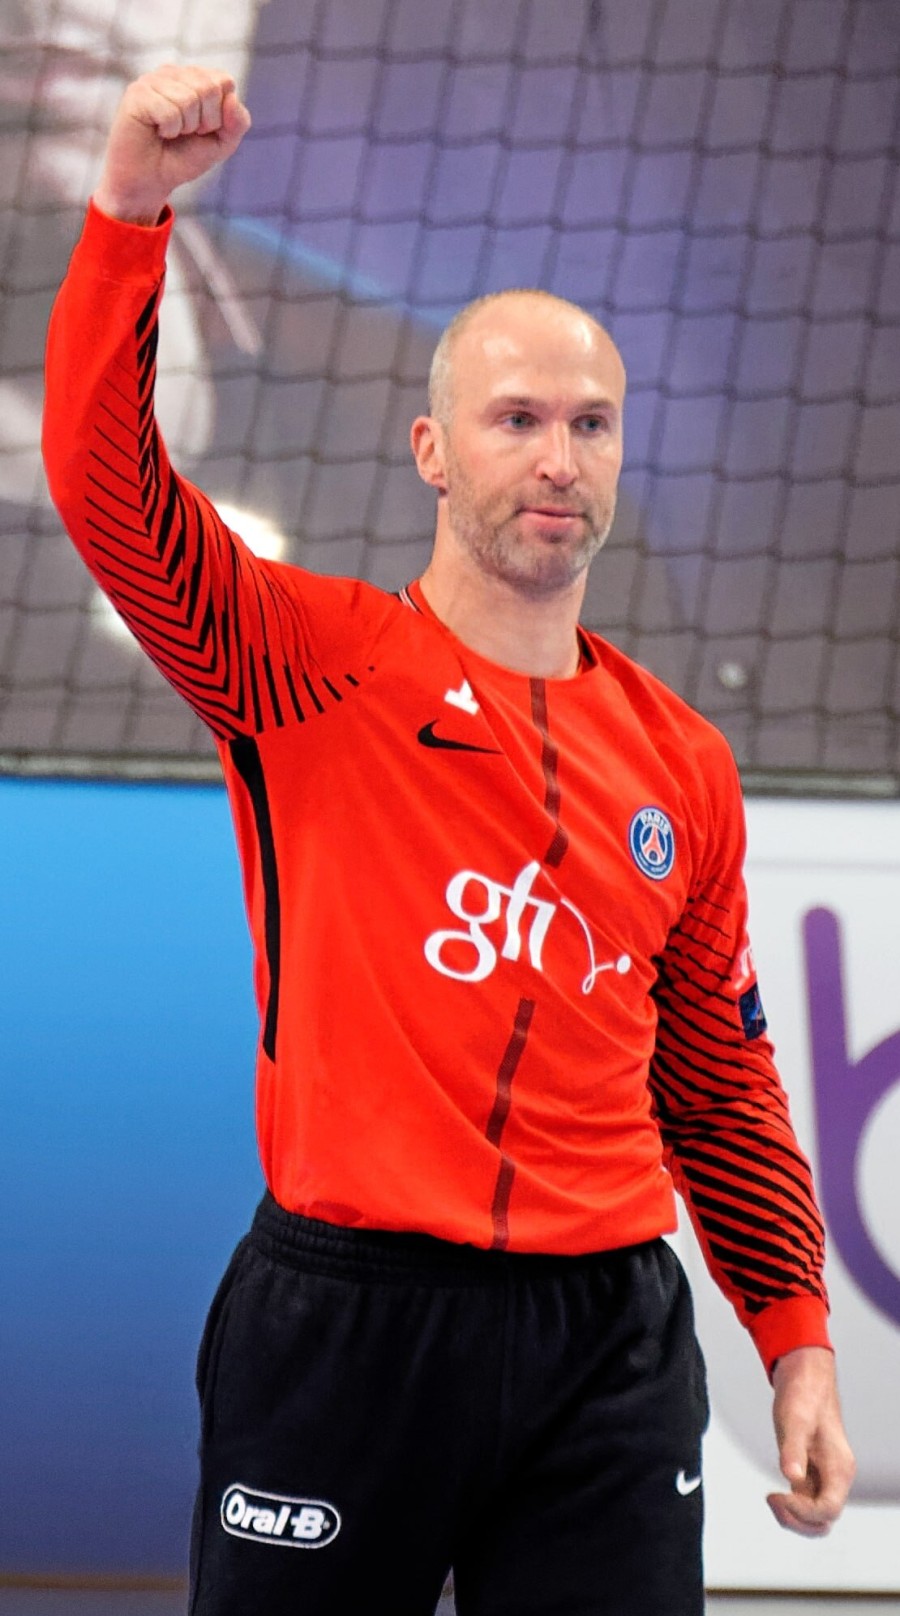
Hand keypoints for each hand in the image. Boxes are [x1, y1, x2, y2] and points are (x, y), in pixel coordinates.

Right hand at [92, 66, 251, 224]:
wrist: (150, 181)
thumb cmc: (182, 158)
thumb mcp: (221, 144)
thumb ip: (238, 122)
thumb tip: (232, 98)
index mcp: (194, 77)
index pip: (225, 82)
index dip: (220, 114)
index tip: (203, 129)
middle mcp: (173, 73)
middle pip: (209, 88)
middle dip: (204, 122)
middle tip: (185, 133)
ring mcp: (153, 79)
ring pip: (189, 99)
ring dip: (184, 127)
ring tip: (170, 133)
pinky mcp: (137, 93)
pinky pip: (169, 111)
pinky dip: (169, 130)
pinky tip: (157, 131)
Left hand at [767, 1346, 854, 1535]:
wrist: (805, 1379)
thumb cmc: (803, 1396)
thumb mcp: (794, 1420)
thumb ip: (793, 1449)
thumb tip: (792, 1477)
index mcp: (839, 1468)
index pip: (828, 1510)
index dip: (803, 1512)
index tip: (778, 1494)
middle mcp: (835, 1477)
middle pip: (823, 1521)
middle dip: (797, 1521)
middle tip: (772, 1499)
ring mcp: (824, 1477)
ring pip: (815, 1517)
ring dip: (793, 1517)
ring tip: (771, 1499)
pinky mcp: (811, 1473)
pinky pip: (805, 1504)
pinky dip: (790, 1507)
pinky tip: (774, 1494)